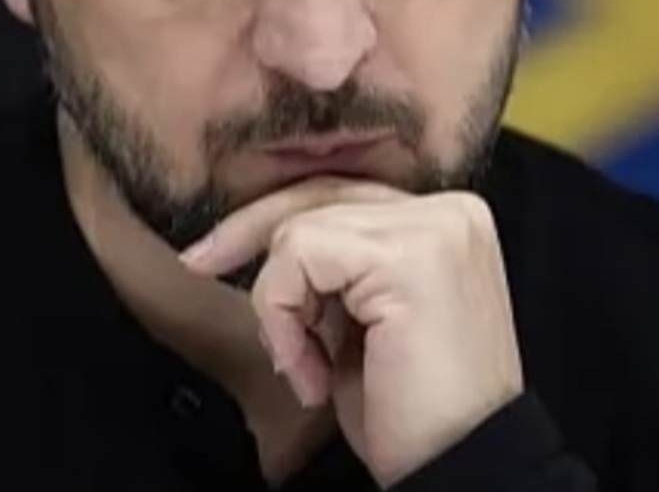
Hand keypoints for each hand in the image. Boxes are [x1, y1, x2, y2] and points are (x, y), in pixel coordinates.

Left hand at [178, 178, 524, 486]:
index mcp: (446, 224)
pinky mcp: (410, 256)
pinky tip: (313, 374)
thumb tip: (262, 238)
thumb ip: (336, 270)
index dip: (271, 222)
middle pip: (317, 193)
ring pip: (299, 227)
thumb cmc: (415, 417)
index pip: (341, 194)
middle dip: (246, 235)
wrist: (461, 471)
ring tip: (309, 370)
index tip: (213, 253)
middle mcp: (450, 213)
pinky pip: (300, 253)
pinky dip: (285, 317)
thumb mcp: (364, 322)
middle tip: (197, 265)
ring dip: (280, 308)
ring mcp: (435, 228)